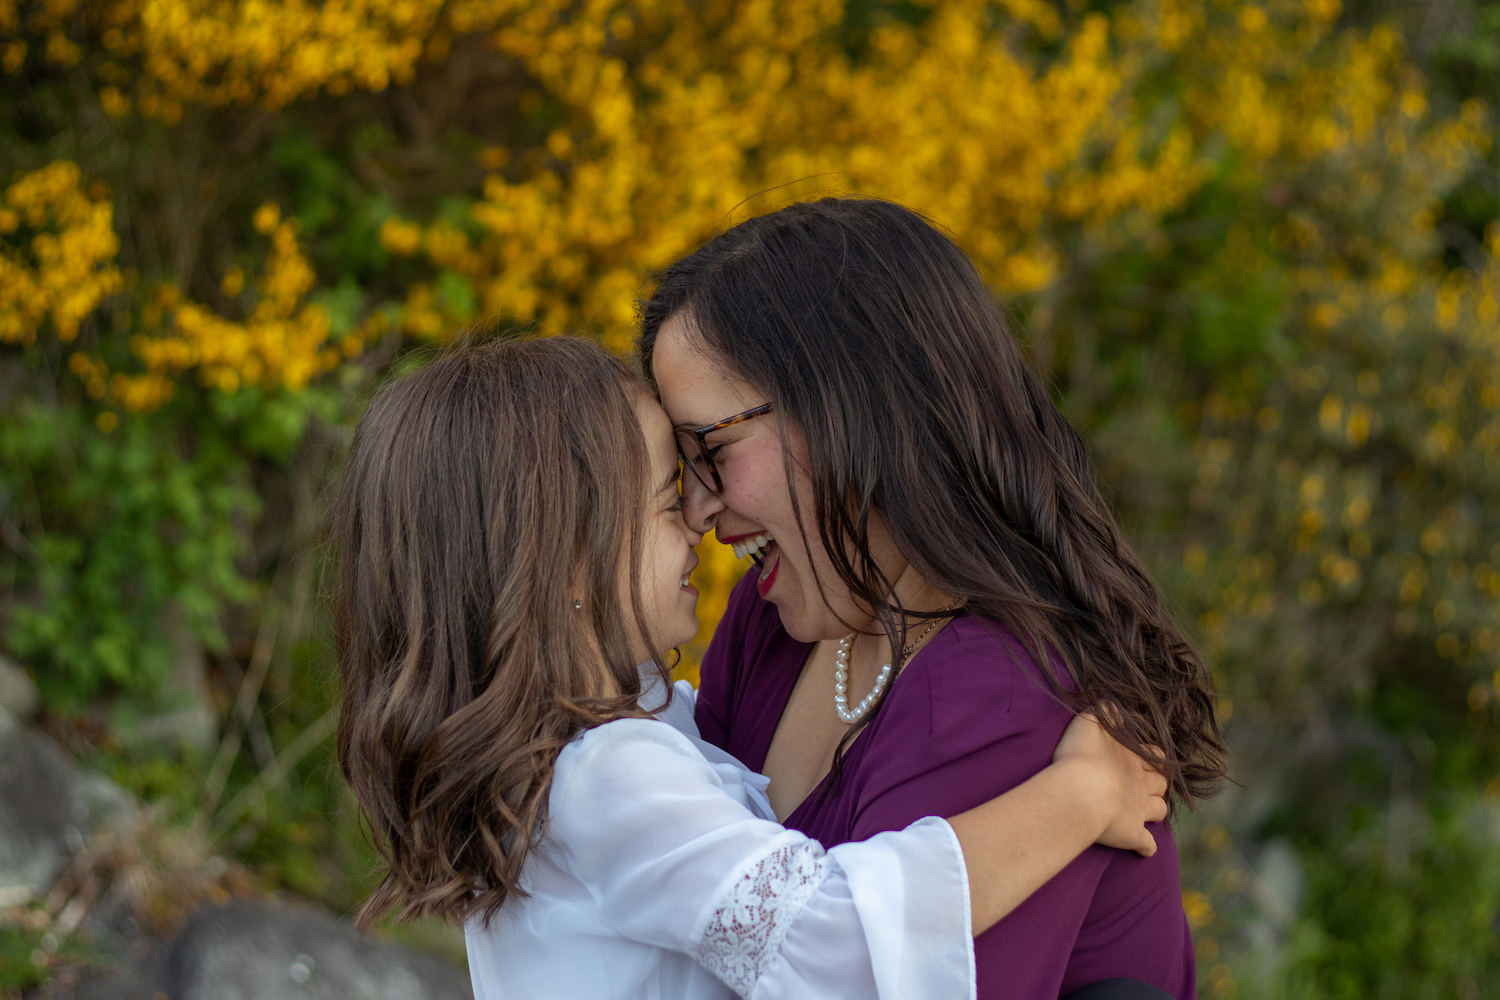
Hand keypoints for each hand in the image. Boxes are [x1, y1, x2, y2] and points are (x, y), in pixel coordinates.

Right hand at [1052, 712, 1168, 856]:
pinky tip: (1144, 849)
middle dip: (1159, 782)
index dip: (1153, 756)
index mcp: (1133, 758)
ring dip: (1156, 810)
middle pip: (1161, 783)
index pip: (1154, 755)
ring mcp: (1139, 811)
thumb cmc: (1082, 754)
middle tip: (1147, 783)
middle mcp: (1141, 784)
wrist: (1081, 791)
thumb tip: (1114, 706)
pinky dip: (1147, 847)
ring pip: (1159, 810)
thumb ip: (1104, 711)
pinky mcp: (1132, 835)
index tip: (1147, 756)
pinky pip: (1146, 845)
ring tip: (1146, 812)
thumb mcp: (1090, 721)